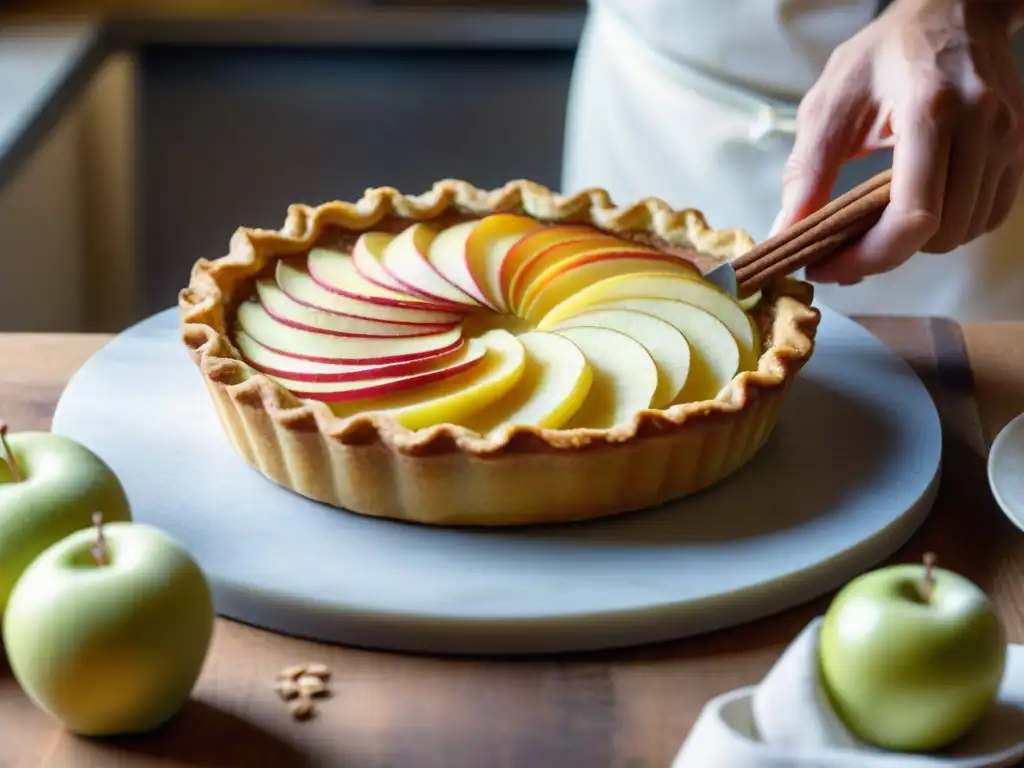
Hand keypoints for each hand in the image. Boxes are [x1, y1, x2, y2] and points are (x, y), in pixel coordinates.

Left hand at [773, 0, 1023, 284]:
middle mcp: (983, 126)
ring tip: (873, 228)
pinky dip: (948, 228)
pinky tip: (914, 210)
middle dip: (884, 254)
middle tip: (841, 250)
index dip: (868, 257)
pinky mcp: (1020, 149)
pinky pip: (987, 217)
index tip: (826, 266)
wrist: (950, 13)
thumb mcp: (830, 105)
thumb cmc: (884, 55)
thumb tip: (786, 234)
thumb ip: (806, 172)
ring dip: (916, 244)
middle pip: (940, 234)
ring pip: (965, 232)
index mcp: (932, 110)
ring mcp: (1010, 139)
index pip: (913, 216)